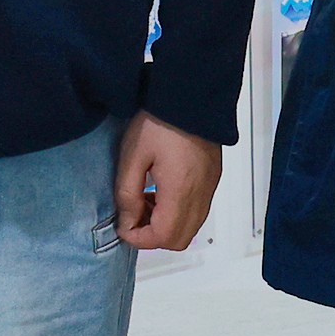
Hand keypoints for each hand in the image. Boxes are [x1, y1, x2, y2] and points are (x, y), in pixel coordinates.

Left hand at [114, 116, 226, 251]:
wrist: (189, 96)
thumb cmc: (159, 121)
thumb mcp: (132, 156)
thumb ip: (127, 194)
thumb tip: (126, 221)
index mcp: (180, 191)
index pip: (162, 236)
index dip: (138, 238)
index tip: (122, 225)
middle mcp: (199, 195)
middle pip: (179, 240)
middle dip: (152, 236)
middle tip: (133, 216)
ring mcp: (209, 188)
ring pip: (190, 228)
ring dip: (165, 225)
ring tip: (144, 201)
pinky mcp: (212, 180)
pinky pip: (197, 211)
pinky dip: (177, 212)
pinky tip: (160, 191)